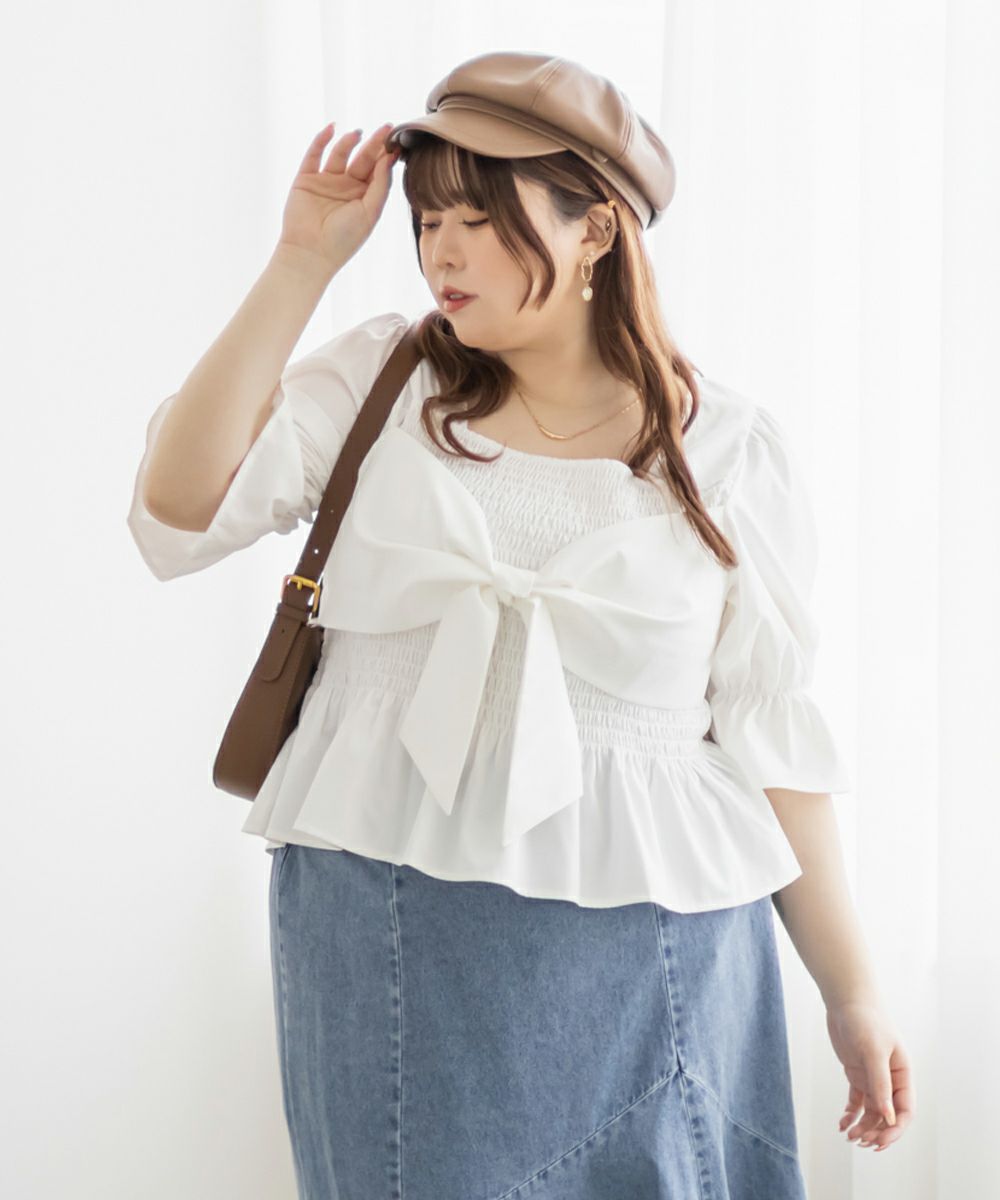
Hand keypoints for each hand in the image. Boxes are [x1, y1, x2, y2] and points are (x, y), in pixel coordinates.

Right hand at [277, 121, 399, 272]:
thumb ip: (381, 184)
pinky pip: (314, 155)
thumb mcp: (370, 212)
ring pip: (340, 153)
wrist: (311, 253)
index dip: (387, 155)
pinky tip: (332, 129)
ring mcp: (326, 181)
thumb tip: (390, 157)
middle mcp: (347, 187)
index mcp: (365, 197)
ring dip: (349, 141)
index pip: (378, 170)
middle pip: (362, 158)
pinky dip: (321, 140)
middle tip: (386, 128)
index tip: (398, 140)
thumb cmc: (345, 239)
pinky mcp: (306, 179)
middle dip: (374, 144)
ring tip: (359, 132)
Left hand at [826, 1000, 914, 1151]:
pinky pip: (856, 1101)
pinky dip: (851, 1114)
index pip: (905, 1110)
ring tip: (849, 1136)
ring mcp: (873, 1077)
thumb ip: (880, 1083)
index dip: (895, 1129)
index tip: (880, 1142)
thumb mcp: (873, 1051)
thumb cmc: (865, 1020)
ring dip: (863, 1126)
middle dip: (877, 1131)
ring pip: (872, 1111)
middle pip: (888, 1115)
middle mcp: (890, 1079)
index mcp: (903, 1074)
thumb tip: (888, 1116)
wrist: (846, 1001)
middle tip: (862, 1142)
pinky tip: (842, 1124)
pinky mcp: (857, 1073)